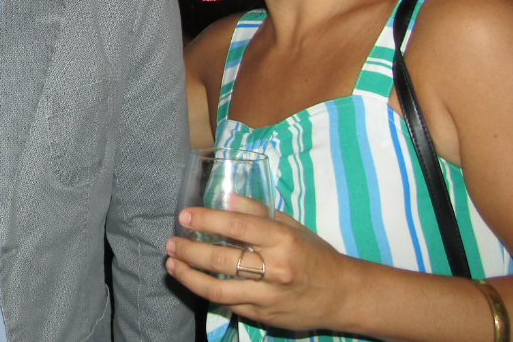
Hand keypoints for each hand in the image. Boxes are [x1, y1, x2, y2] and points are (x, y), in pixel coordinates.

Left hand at [166, 206, 358, 332]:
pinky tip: (192, 280)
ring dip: (188, 276)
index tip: (185, 216)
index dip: (207, 220)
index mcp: (283, 239)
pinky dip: (204, 292)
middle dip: (188, 251)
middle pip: (221, 260)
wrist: (341, 295)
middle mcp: (274, 268)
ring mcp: (268, 295)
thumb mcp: (291, 225)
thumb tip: (224, 197)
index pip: (237, 227)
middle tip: (171, 243)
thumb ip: (257, 211)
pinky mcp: (263, 315)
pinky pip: (227, 303)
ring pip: (217, 289)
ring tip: (171, 264)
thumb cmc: (313, 254)